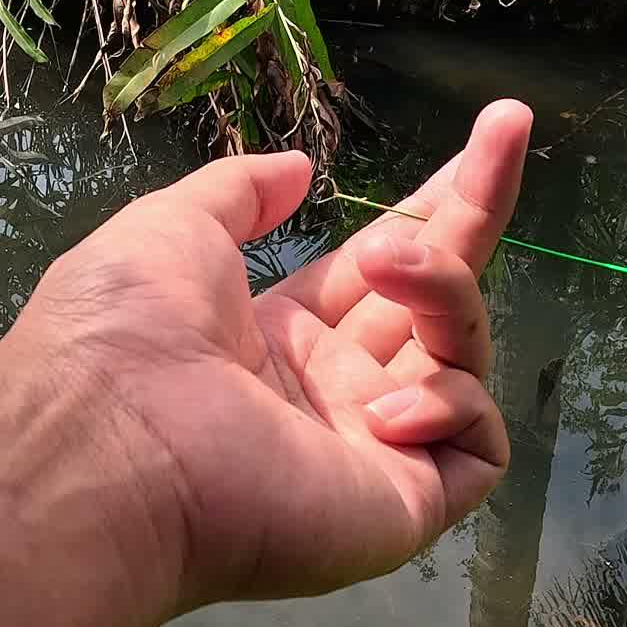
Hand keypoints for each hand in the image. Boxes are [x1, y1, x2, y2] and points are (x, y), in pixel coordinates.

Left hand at [7, 100, 531, 611]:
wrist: (116, 443)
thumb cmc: (130, 331)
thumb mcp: (174, 227)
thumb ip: (242, 192)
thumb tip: (298, 169)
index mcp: (282, 337)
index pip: (381, 268)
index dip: (432, 207)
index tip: (488, 136)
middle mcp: (336, 391)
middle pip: (437, 297)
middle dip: (476, 209)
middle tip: (510, 122)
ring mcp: (377, 450)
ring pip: (463, 353)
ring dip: (444, 289)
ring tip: (387, 265)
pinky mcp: (408, 504)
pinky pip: (478, 444)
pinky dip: (450, 404)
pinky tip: (378, 409)